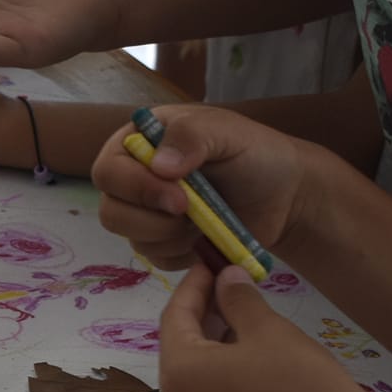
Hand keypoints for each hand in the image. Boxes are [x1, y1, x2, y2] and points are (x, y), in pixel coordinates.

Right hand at [92, 103, 313, 265]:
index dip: (136, 188)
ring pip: (133, 240)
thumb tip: (159, 166)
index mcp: (140, 143)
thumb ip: (191, 136)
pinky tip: (206, 237)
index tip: (178, 197)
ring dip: (172, 236)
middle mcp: (134, 179)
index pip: (108, 171)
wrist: (284, 195)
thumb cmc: (254, 154)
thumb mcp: (226, 131)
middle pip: (111, 212)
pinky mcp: (162, 245)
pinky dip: (183, 254)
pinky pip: (156, 260)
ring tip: (206, 219)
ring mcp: (146, 215)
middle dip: (153, 219)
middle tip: (191, 214)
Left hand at [157, 263, 383, 391]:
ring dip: (214, 346)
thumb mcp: (267, 328)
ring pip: (198, 377)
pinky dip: (223, 376)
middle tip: (228, 287)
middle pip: (182, 349)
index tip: (210, 263)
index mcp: (179, 374)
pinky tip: (249, 359)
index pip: (174, 318)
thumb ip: (237, 298)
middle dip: (203, 315)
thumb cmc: (300, 380)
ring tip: (242, 319)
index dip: (193, 286)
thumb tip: (226, 277)